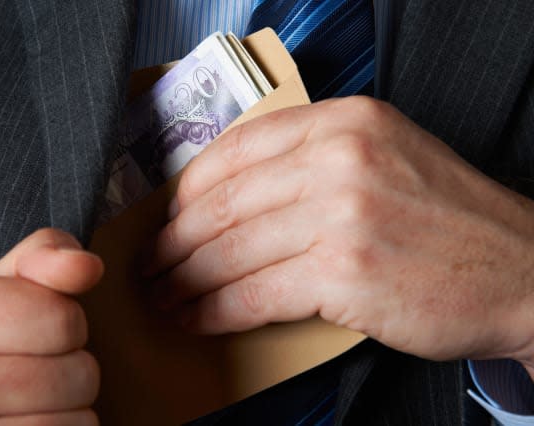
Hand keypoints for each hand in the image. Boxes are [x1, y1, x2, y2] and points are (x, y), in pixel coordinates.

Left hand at [147, 96, 533, 366]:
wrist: (522, 271)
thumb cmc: (447, 221)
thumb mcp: (382, 160)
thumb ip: (308, 166)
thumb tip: (227, 199)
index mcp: (345, 122)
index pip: (237, 149)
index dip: (188, 189)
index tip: (167, 217)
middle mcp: (341, 159)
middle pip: (224, 202)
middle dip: (174, 241)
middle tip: (150, 264)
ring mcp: (343, 215)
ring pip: (230, 250)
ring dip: (185, 279)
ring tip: (163, 296)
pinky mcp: (345, 274)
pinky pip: (253, 293)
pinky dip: (214, 310)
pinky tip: (194, 319)